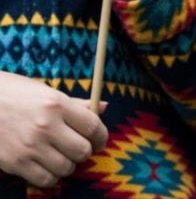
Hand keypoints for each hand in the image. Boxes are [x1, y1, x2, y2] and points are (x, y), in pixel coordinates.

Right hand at [0, 72, 107, 187]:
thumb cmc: (15, 94)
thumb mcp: (46, 92)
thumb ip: (75, 104)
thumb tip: (103, 107)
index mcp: (57, 104)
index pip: (93, 126)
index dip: (101, 137)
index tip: (99, 141)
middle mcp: (46, 126)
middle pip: (83, 151)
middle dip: (85, 151)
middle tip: (78, 148)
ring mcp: (30, 146)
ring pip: (66, 168)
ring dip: (68, 165)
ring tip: (61, 156)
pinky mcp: (16, 162)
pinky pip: (45, 179)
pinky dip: (51, 176)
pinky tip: (46, 166)